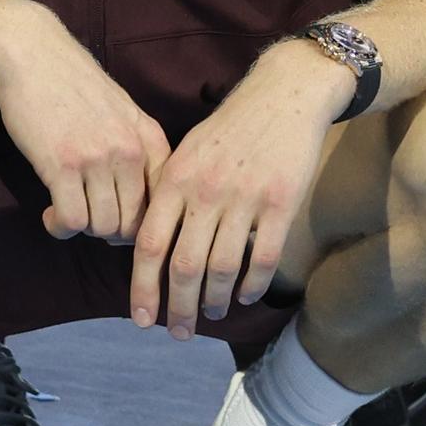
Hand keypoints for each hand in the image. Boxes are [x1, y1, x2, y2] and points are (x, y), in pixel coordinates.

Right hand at [0, 6, 169, 245]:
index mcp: (150, 138)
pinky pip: (72, 220)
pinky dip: (60, 227)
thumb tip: (141, 205)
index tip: (121, 224)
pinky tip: (51, 215)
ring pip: (102, 226)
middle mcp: (131, 150)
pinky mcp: (62, 164)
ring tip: (68, 215)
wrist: (32, 54)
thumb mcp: (122, 111)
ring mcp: (98, 158)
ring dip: (83, 230)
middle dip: (110, 233)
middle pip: (133, 224)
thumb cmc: (73, 84)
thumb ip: (137, 150)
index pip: (165, 202)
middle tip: (89, 219)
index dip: (144, 225)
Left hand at [128, 42, 354, 336]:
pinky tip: (247, 296)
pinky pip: (262, 258)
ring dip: (216, 301)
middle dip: (178, 307)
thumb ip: (167, 194)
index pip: (150, 245)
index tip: (142, 319)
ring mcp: (244, 197)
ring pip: (223, 268)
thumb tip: (148, 247)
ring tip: (213, 314)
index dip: (143, 288)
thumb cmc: (231, 128)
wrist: (284, 94)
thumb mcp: (188, 151)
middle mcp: (205, 191)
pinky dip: (252, 285)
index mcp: (175, 178)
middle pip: (184, 266)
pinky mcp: (281, 202)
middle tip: (179, 332)